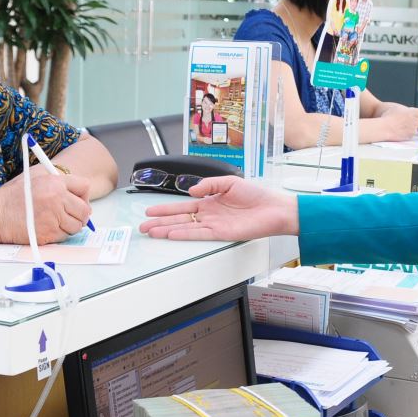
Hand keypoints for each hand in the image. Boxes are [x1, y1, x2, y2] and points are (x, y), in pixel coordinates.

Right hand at [0, 171, 93, 244]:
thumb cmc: (12, 196)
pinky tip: (47, 228)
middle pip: (85, 210)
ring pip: (77, 226)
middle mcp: (57, 199)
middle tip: (70, 215)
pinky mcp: (48, 234)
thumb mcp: (35, 177)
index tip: (78, 201)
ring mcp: (53, 218)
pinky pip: (64, 236)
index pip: (85, 187)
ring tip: (56, 221)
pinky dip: (59, 234)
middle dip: (80, 214)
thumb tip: (77, 193)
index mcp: (55, 182)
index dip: (83, 196)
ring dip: (70, 226)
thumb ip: (57, 182)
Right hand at [139, 176, 298, 240]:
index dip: (166, 209)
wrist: (273, 208)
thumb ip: (209, 185)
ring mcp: (213, 225)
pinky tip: (171, 234)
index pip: (183, 207)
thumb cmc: (256, 195)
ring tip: (151, 232)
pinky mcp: (221, 233)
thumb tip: (191, 190)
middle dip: (160, 223)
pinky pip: (198, 234)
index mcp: (210, 202)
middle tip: (143, 227)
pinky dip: (184, 234)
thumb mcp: (230, 182)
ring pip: (185, 228)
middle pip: (179, 219)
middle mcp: (209, 215)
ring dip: (167, 230)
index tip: (151, 211)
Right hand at [372, 104, 417, 140]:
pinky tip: (399, 130)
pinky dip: (407, 132)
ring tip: (401, 125)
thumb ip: (409, 111)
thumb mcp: (399, 108)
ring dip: (412, 127)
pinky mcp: (409, 137)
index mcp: (413, 113)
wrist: (383, 128)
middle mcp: (415, 122)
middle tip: (411, 119)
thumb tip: (412, 112)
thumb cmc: (388, 116)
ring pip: (416, 128)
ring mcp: (413, 130)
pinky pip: (411, 134)